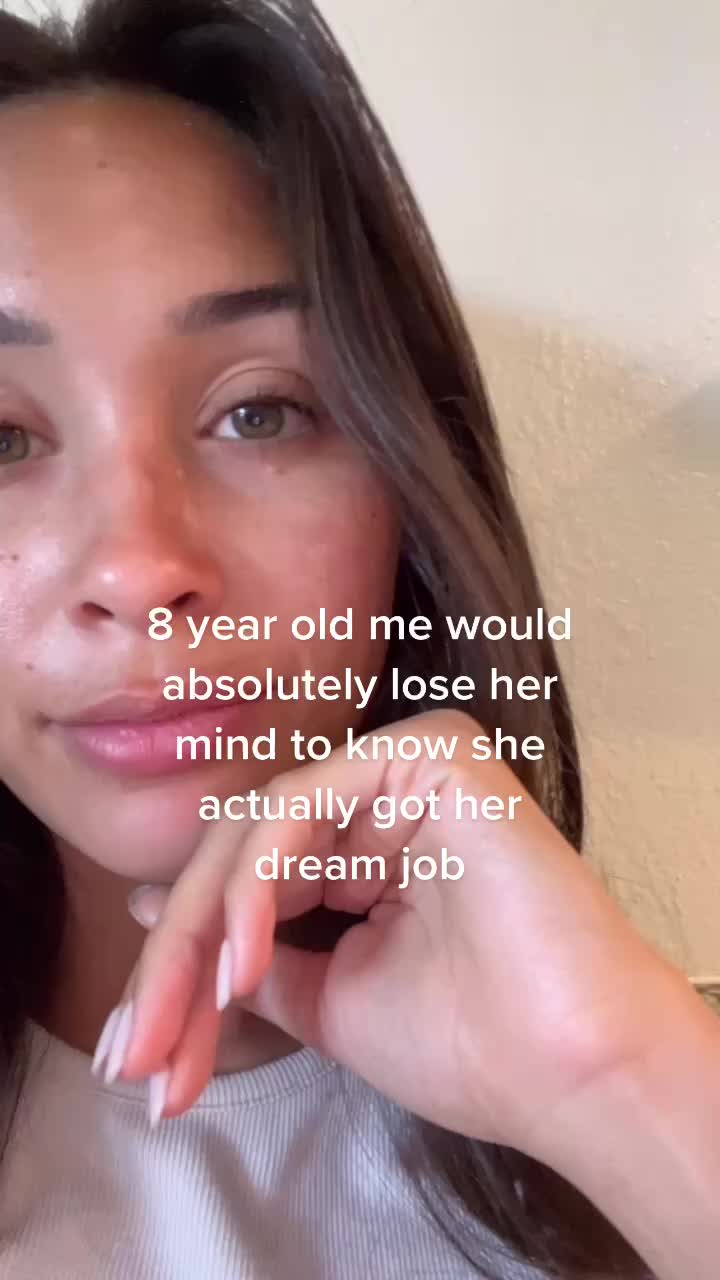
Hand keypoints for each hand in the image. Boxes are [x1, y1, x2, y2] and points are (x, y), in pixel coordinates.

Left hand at [97, 710, 690, 1162]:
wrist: (571, 1069)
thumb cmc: (468, 1043)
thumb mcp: (327, 1000)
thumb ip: (249, 951)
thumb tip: (150, 910)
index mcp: (364, 845)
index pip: (245, 882)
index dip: (179, 966)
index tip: (137, 1053)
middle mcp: (381, 797)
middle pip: (239, 852)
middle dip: (177, 958)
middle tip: (138, 1053)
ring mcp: (404, 768)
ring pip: (258, 827)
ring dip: (204, 928)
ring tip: (189, 1017)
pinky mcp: (428, 753)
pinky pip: (306, 806)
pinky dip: (259, 881)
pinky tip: (243, 957)